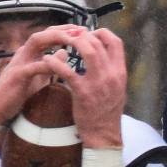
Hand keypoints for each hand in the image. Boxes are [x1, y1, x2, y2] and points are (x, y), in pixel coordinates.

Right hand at [0, 24, 87, 123]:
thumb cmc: (18, 92)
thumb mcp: (39, 77)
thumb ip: (51, 65)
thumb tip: (64, 53)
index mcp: (30, 53)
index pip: (49, 35)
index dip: (66, 31)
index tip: (83, 31)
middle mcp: (24, 53)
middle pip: (44, 33)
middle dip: (63, 30)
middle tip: (81, 31)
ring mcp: (19, 62)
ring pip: (36, 41)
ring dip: (55, 39)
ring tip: (73, 41)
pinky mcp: (17, 75)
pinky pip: (33, 66)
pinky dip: (46, 64)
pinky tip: (60, 66)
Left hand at [55, 28, 126, 148]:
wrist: (103, 134)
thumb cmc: (107, 112)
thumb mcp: (117, 89)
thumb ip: (111, 71)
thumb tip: (103, 54)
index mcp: (120, 72)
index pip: (116, 42)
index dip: (101, 33)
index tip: (90, 35)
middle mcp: (111, 75)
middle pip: (98, 42)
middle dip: (82, 36)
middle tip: (70, 38)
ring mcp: (98, 83)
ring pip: (87, 50)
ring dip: (72, 42)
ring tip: (61, 44)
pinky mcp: (83, 92)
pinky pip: (67, 71)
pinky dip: (54, 62)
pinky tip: (47, 60)